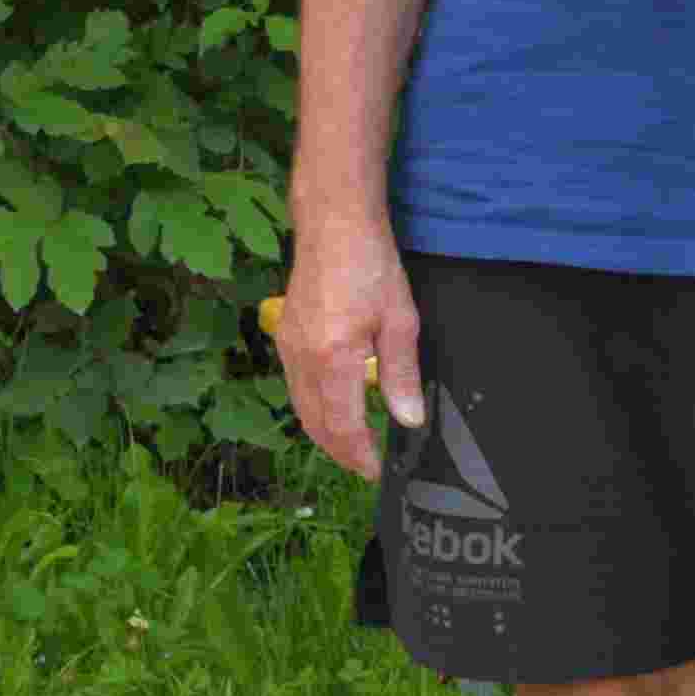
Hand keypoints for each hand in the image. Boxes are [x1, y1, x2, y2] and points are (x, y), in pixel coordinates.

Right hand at [278, 226, 423, 486]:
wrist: (333, 224)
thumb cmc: (371, 266)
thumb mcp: (400, 321)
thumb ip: (401, 374)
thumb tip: (408, 420)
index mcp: (334, 359)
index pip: (343, 426)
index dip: (359, 455)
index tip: (377, 471)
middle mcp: (303, 360)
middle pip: (316, 424)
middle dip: (341, 452)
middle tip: (366, 467)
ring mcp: (289, 348)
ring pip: (302, 408)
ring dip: (325, 434)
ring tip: (353, 446)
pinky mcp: (285, 337)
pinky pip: (295, 388)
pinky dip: (313, 410)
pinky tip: (333, 409)